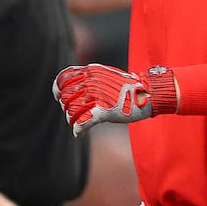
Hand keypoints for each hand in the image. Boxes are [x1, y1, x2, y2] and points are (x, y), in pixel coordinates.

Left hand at [53, 63, 178, 135]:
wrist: (148, 92)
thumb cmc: (128, 86)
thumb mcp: (106, 75)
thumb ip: (91, 78)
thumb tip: (77, 86)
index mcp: (91, 71)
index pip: (64, 78)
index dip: (58, 88)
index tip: (58, 96)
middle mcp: (91, 82)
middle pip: (66, 96)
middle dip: (66, 106)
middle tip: (71, 113)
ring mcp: (97, 96)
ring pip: (72, 110)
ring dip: (72, 119)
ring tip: (77, 124)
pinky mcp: (103, 111)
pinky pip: (83, 122)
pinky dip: (78, 130)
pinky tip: (78, 134)